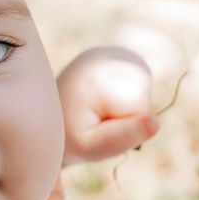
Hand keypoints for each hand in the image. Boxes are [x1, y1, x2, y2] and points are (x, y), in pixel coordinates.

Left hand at [57, 45, 158, 166]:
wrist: (44, 120)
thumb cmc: (67, 137)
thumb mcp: (89, 147)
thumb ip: (120, 139)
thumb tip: (154, 123)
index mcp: (92, 75)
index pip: (139, 107)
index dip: (125, 126)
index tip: (95, 126)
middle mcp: (100, 55)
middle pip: (143, 94)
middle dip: (127, 116)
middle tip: (95, 120)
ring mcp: (108, 52)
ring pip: (143, 88)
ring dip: (127, 107)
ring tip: (97, 110)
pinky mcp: (115, 55)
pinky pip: (140, 82)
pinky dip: (127, 96)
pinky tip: (104, 99)